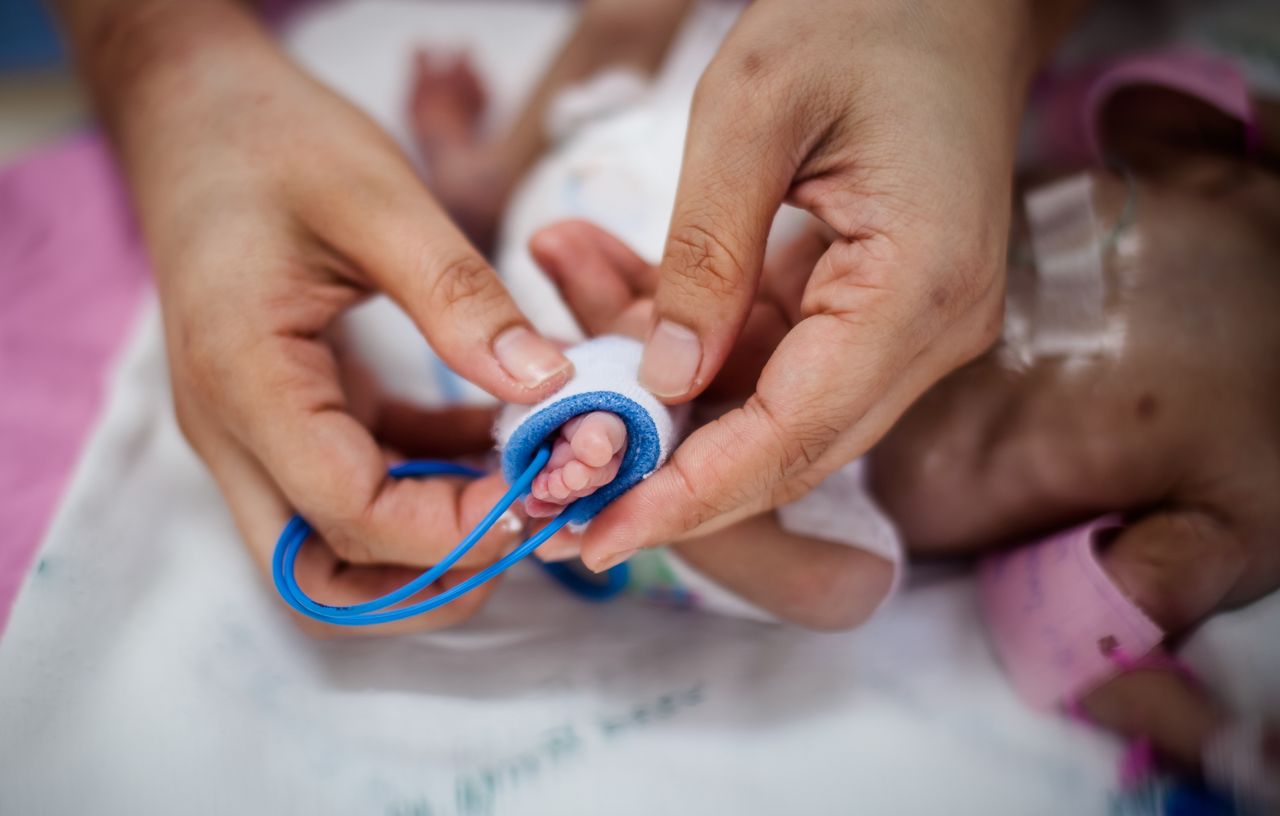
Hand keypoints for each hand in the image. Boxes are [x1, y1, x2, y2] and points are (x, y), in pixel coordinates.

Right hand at [69, 1, 572, 631]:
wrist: (196, 114)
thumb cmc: (274, 143)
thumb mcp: (378, 201)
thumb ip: (459, 297)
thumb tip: (548, 384)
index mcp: (247, 381)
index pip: (350, 514)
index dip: (454, 528)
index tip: (544, 493)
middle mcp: (238, 431)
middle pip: (324, 575)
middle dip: (434, 576)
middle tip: (534, 520)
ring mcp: (258, 430)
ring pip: (338, 548)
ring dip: (432, 542)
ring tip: (527, 488)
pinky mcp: (289, 414)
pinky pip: (357, 485)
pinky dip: (428, 483)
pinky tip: (501, 440)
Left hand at [572, 0, 1083, 569]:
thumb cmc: (867, 16)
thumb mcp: (754, 108)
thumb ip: (706, 253)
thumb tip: (668, 381)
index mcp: (918, 289)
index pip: (796, 434)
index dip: (693, 496)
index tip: (598, 536)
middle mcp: (928, 331)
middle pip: (787, 446)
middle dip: (665, 465)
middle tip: (557, 475)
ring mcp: (907, 326)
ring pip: (765, 403)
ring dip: (659, 374)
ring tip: (567, 275)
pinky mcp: (875, 309)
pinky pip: (770, 354)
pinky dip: (688, 331)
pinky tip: (610, 270)